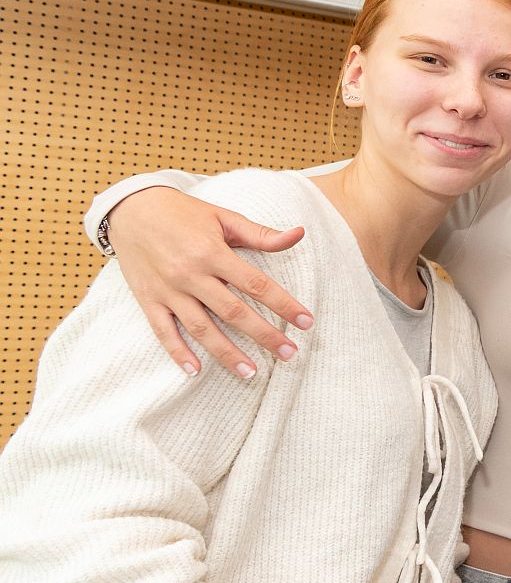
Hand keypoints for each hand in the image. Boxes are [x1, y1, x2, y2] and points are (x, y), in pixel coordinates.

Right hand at [108, 186, 311, 374]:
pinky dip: (178, 352)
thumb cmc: (183, 213)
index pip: (257, 285)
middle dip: (264, 335)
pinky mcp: (148, 300)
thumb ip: (261, 233)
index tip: (307, 322)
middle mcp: (191, 275)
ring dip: (226, 353)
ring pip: (201, 328)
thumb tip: (299, 234)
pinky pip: (163, 331)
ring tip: (251, 373)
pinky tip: (194, 371)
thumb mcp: (224, 217)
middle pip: (233, 312)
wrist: (131, 209)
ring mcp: (168, 291)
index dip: (284, 305)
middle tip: (289, 354)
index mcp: (212, 253)